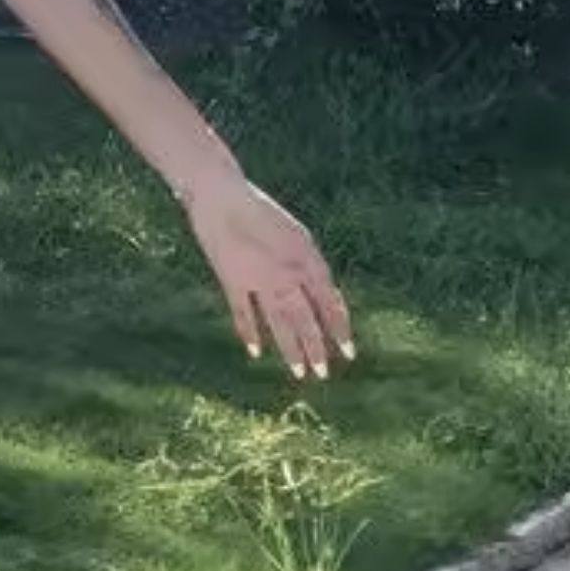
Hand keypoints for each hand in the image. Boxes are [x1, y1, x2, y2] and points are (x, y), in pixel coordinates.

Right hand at [182, 172, 356, 380]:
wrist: (221, 196)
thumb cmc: (260, 212)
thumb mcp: (296, 236)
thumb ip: (310, 266)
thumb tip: (325, 298)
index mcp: (307, 258)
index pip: (330, 302)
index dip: (340, 328)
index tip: (348, 352)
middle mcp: (287, 272)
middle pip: (305, 318)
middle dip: (315, 348)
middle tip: (322, 374)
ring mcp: (258, 278)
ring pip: (278, 322)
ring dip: (289, 349)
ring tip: (298, 373)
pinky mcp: (232, 280)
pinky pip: (244, 313)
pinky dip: (249, 332)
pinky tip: (257, 352)